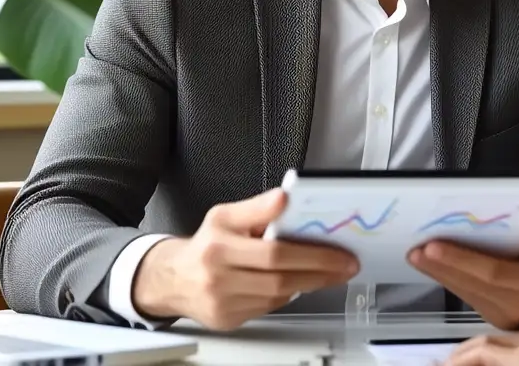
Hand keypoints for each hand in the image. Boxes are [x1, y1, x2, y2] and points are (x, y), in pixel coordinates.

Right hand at [133, 188, 358, 329]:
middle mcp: (219, 276)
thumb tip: (285, 198)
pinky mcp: (227, 320)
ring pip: (277, 296)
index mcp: (219, 245)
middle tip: (345, 266)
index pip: (274, 252)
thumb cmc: (206, 244)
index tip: (338, 250)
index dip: (311, 253)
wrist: (173, 279)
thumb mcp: (225, 215)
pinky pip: (266, 308)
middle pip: (280, 278)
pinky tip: (295, 283)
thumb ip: (257, 208)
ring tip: (328, 272)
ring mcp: (222, 302)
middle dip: (319, 271)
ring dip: (307, 284)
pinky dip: (285, 295)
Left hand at [407, 217, 518, 329]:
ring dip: (438, 274)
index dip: (462, 260)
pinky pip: (466, 296)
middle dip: (441, 267)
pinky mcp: (491, 317)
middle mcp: (514, 305)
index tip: (433, 246)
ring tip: (416, 255)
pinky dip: (448, 280)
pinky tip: (431, 266)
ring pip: (465, 292)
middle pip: (471, 285)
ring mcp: (501, 314)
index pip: (492, 273)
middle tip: (414, 250)